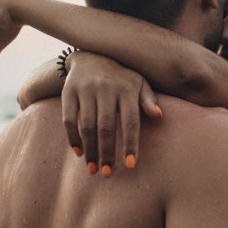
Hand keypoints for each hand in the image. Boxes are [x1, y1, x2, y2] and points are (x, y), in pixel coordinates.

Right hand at [61, 52, 161, 175]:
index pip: (130, 120)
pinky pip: (69, 119)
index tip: (130, 165)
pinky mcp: (68, 92)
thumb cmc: (121, 76)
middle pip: (106, 127)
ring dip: (90, 150)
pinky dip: (73, 138)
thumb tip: (159, 116)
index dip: (130, 144)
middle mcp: (105, 88)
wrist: (92, 54)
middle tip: (108, 173)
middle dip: (107, 152)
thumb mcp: (138, 83)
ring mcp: (85, 90)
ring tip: (93, 169)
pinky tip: (79, 153)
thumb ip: (149, 99)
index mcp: (126, 88)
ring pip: (86, 126)